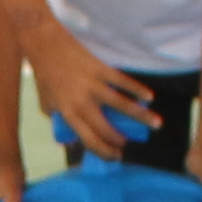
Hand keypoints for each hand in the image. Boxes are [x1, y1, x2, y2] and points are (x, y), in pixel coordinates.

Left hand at [19, 16, 158, 158]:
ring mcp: (92, 85)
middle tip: (130, 146)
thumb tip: (68, 139)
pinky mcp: (100, 69)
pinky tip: (149, 97)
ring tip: (156, 124)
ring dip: (141, 117)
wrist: (45, 45)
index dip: (104, 152)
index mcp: (68, 113)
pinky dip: (137, 89)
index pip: (89, 140)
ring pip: (122, 106)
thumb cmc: (45, 75)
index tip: (115, 156)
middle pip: (106, 129)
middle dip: (121, 141)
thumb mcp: (45, 104)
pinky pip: (122, 81)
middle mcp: (82, 102)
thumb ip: (57, 122)